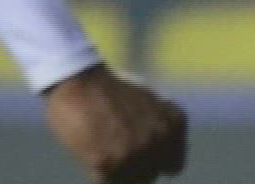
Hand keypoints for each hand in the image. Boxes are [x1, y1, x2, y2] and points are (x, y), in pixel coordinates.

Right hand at [44, 64, 188, 182]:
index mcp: (173, 125)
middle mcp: (159, 141)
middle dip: (134, 167)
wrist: (80, 80)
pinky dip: (98, 173)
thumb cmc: (112, 91)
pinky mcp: (107, 163)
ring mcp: (134, 153)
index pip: (173, 167)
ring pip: (130, 182)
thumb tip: (165, 161)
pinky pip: (106, 183)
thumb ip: (160, 130)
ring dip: (117, 172)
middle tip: (116, 150)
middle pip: (149, 175)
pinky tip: (92, 153)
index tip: (142, 157)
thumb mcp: (151, 104)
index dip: (156, 164)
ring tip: (104, 151)